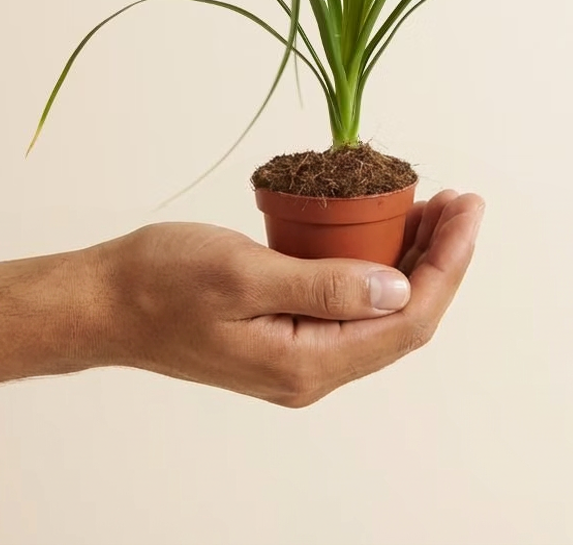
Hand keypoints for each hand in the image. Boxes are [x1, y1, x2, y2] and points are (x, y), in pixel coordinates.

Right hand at [91, 189, 483, 406]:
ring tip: (434, 208)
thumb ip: (325, 286)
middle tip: (460, 200)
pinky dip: (376, 266)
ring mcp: (298, 358)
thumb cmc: (160, 281)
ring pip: (380, 313)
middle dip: (441, 259)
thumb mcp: (243, 273)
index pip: (407, 320)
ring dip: (413, 261)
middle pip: (404, 319)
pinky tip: (381, 231)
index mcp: (307, 363)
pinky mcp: (285, 337)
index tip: (468, 210)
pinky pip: (350, 307)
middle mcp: (311, 371)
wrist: (104, 303)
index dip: (448, 264)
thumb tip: (398, 289)